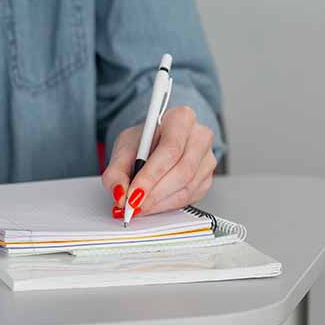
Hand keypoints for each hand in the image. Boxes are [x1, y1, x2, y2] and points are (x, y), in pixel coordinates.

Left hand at [101, 106, 216, 217]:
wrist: (157, 142)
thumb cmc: (145, 140)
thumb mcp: (124, 147)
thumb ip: (117, 171)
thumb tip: (119, 194)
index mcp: (181, 118)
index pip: (170, 149)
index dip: (151, 175)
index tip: (133, 194)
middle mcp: (200, 136)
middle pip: (182, 171)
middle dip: (155, 193)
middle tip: (134, 205)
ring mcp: (208, 157)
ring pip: (187, 187)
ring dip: (160, 202)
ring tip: (140, 206)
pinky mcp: (208, 178)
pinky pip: (190, 197)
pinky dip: (168, 205)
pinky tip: (154, 203)